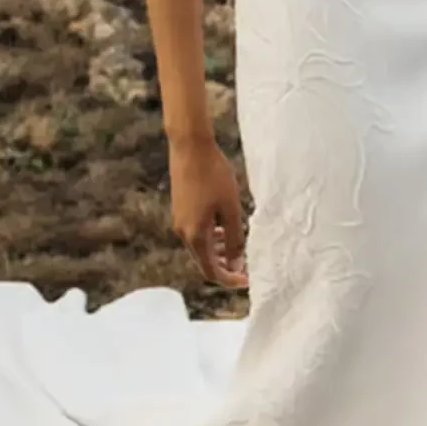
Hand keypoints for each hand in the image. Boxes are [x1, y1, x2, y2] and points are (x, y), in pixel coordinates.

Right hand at [168, 135, 248, 288]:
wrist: (189, 145)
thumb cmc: (213, 174)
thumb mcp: (231, 208)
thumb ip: (235, 238)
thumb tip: (236, 263)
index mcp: (195, 236)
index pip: (211, 271)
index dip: (229, 279)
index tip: (247, 279)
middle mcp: (183, 232)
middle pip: (204, 261)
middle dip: (225, 266)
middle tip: (246, 264)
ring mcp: (179, 220)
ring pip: (200, 246)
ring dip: (219, 251)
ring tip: (239, 246)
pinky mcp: (180, 208)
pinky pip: (196, 232)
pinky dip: (211, 237)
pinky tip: (224, 227)